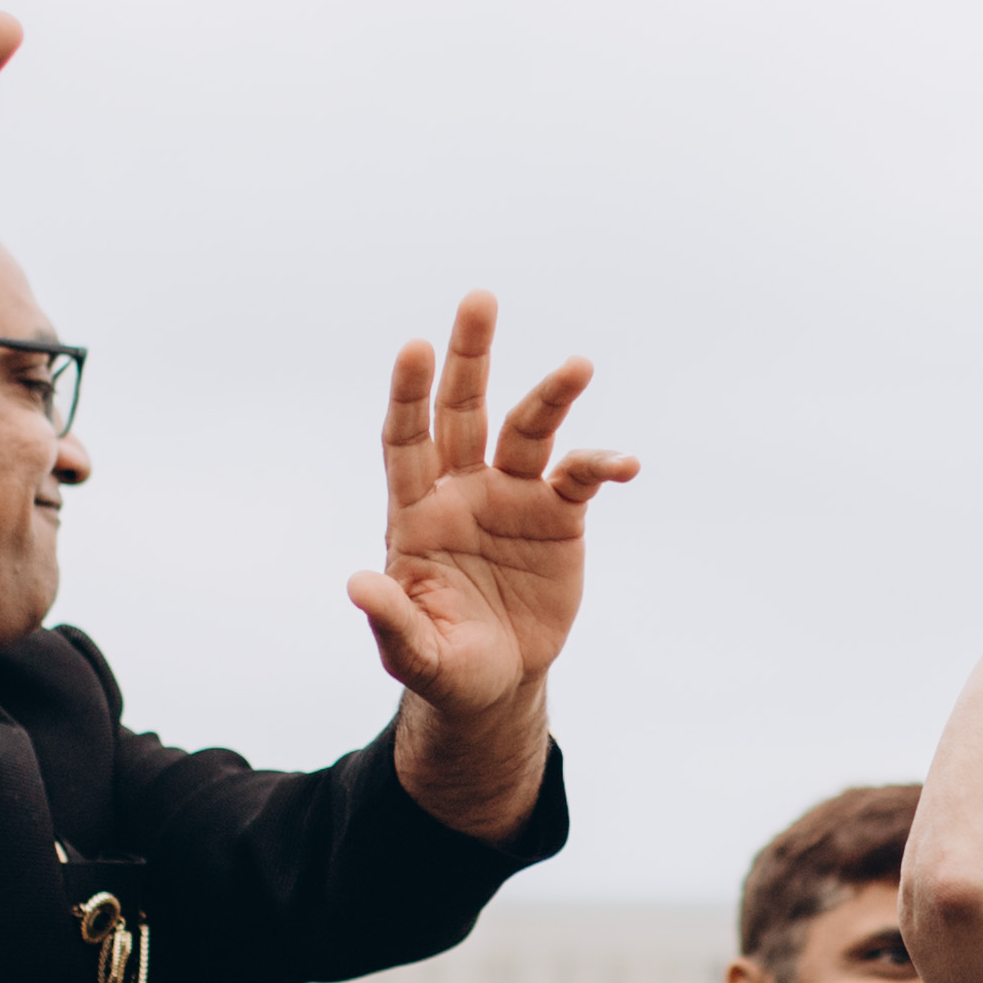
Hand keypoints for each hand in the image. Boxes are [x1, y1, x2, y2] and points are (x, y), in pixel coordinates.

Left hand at [343, 293, 639, 726]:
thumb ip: (391, 619)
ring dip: (551, 395)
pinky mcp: (559, 517)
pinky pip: (581, 478)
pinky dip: (602, 465)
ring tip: (579, 365)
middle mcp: (463, 490)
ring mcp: (513, 497)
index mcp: (416, 513)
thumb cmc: (444, 665)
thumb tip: (358, 584)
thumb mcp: (414, 654)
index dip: (409, 395)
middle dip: (471, 354)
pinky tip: (624, 465)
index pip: (407, 440)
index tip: (414, 347)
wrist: (496, 684)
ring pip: (528, 429)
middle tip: (479, 298)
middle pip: (463, 409)